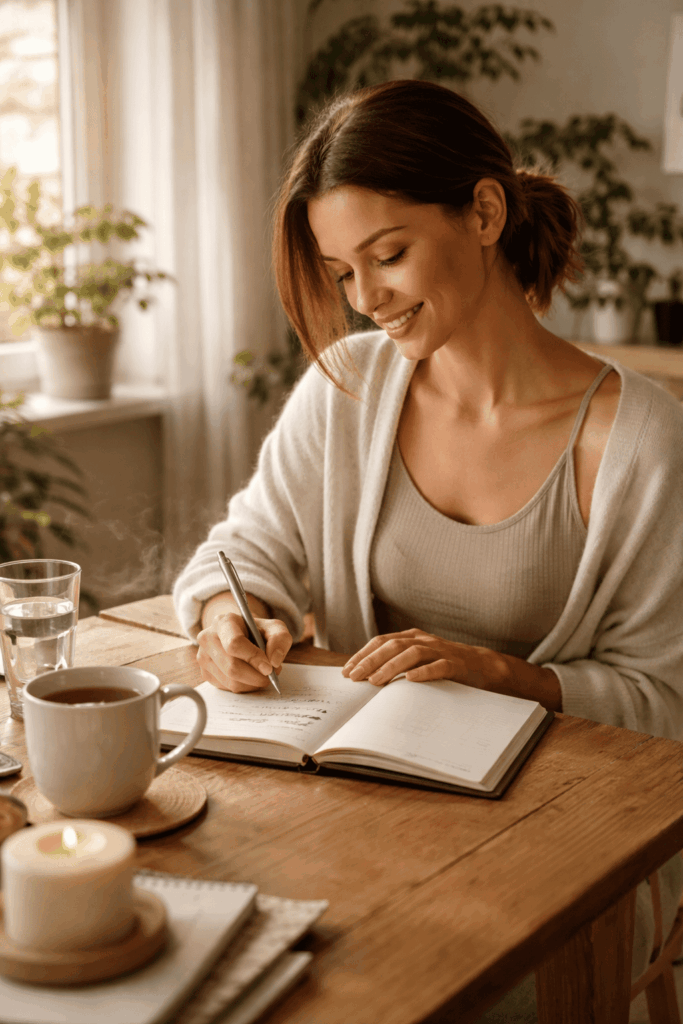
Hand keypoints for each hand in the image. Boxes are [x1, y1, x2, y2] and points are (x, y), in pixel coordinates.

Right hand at [196, 612, 291, 692]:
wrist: (240, 634)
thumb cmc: (256, 631)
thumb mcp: (273, 628)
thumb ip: (280, 639)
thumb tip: (274, 661)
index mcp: (223, 622)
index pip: (234, 644)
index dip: (253, 658)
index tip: (269, 667)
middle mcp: (208, 638)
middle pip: (232, 667)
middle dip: (256, 675)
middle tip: (271, 674)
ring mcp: (203, 657)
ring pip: (231, 681)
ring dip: (253, 683)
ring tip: (262, 673)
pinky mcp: (205, 673)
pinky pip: (228, 688)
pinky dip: (245, 686)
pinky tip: (250, 676)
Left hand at [341, 628, 562, 710]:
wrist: (483, 668)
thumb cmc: (445, 666)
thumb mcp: (419, 661)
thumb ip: (397, 664)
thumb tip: (366, 679)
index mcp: (412, 638)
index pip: (381, 641)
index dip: (362, 654)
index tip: (346, 671)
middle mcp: (424, 641)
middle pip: (392, 645)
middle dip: (370, 661)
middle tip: (355, 678)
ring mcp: (441, 651)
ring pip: (412, 654)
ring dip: (391, 667)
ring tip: (376, 681)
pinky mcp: (456, 664)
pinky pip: (439, 666)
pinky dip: (424, 672)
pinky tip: (411, 681)